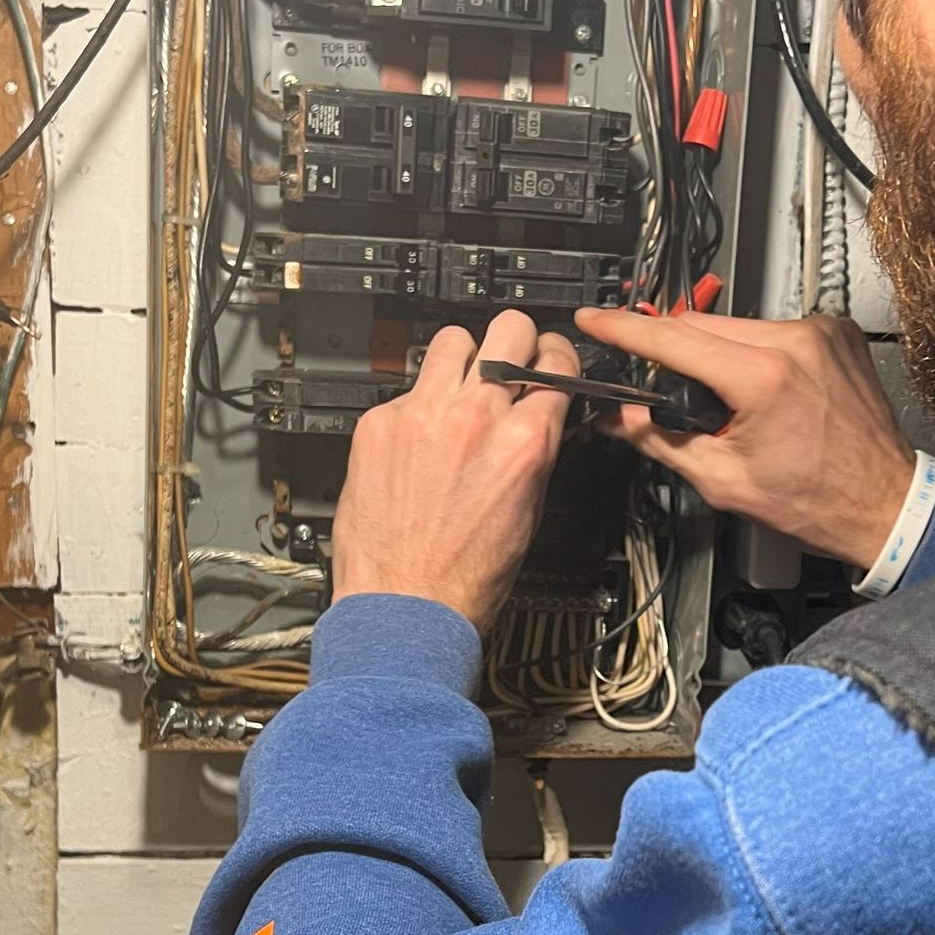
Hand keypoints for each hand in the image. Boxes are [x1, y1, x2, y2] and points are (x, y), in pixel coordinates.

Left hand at [331, 311, 580, 632]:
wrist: (405, 606)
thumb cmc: (466, 576)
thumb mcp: (528, 509)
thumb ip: (535, 448)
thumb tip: (538, 415)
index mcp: (524, 441)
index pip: (556, 362)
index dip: (555, 360)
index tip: (548, 361)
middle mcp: (475, 416)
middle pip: (509, 328)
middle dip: (516, 341)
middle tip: (509, 358)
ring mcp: (422, 414)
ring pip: (451, 340)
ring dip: (463, 357)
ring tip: (460, 384)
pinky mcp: (378, 423)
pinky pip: (406, 388)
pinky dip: (417, 404)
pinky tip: (419, 435)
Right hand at [572, 305, 915, 570]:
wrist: (885, 504)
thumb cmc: (819, 500)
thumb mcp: (723, 480)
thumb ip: (661, 441)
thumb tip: (621, 420)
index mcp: (765, 377)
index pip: (673, 338)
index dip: (623, 329)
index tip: (594, 319)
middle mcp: (797, 341)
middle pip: (702, 325)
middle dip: (672, 349)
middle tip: (660, 387)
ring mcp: (821, 332)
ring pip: (738, 325)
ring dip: (717, 352)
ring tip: (725, 401)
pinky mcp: (837, 332)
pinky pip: (775, 329)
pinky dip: (757, 351)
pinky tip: (763, 390)